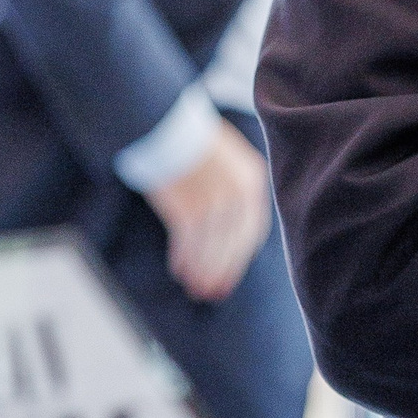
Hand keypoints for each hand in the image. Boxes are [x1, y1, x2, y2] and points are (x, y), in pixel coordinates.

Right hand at [147, 122, 270, 302]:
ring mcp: (213, 201)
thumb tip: (231, 233)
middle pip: (234, 244)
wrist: (165, 124)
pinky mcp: (187, 207)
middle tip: (212, 293)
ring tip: (194, 287)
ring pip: (210, 248)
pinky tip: (178, 269)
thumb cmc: (193, 144)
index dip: (240, 259)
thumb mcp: (228, 163)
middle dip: (223, 271)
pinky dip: (184, 258)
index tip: (230, 278)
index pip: (252, 231)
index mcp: (252, 180)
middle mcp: (237, 193)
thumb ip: (235, 194)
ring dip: (202, 271)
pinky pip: (188, 242)